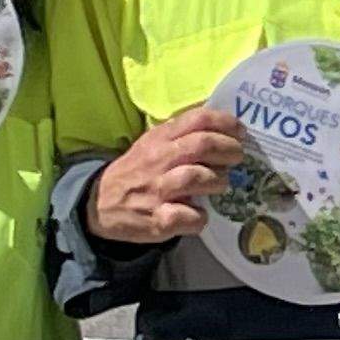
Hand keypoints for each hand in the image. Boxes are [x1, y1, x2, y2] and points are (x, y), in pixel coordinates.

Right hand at [91, 105, 247, 244]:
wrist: (98, 203)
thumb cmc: (137, 171)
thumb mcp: (152, 143)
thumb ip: (182, 134)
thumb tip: (223, 125)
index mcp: (160, 138)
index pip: (197, 119)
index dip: (225, 123)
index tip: (240, 132)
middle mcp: (159, 160)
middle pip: (202, 146)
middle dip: (229, 150)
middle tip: (237, 157)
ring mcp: (157, 190)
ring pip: (197, 178)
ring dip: (217, 181)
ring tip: (218, 185)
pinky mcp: (157, 220)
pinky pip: (189, 217)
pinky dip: (200, 217)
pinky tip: (199, 215)